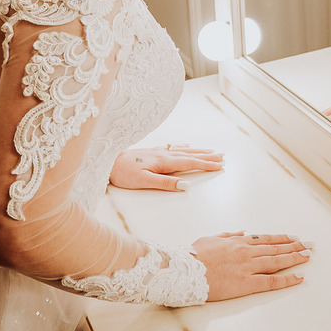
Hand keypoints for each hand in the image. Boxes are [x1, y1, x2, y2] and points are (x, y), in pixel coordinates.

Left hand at [108, 144, 223, 190]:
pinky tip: (186, 145)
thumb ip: (165, 183)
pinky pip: (173, 147)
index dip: (206, 164)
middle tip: (223, 156)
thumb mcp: (144, 181)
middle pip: (190, 154)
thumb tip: (186, 185)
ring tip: (212, 150)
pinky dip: (183, 146)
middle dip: (208, 156)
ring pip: (183, 150)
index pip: (190, 162)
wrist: (107, 161)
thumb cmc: (123, 173)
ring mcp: (158, 152)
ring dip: (199, 150)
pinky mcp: (151, 152)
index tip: (221, 165)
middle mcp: (163, 154)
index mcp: (164, 162)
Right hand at [192, 232, 311, 300]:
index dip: (281, 238)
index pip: (265, 239)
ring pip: (277, 261)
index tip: (293, 238)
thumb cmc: (193, 256)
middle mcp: (246, 252)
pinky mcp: (246, 283)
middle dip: (294, 246)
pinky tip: (298, 277)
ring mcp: (247, 267)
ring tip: (307, 256)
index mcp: (237, 241)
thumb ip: (228, 235)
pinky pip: (271, 281)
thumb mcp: (211, 238)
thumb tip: (242, 231)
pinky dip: (287, 279)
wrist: (184, 270)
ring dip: (294, 258)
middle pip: (275, 248)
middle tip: (309, 245)